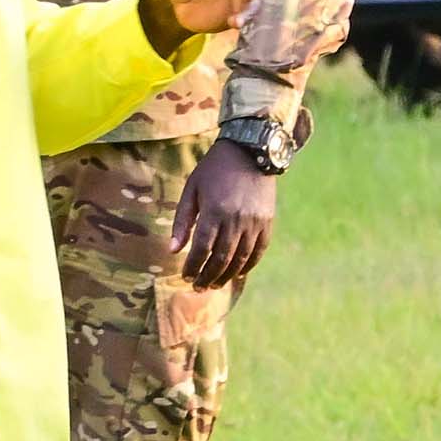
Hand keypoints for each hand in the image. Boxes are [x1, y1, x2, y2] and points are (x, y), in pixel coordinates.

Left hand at [172, 141, 281, 290]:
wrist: (250, 152)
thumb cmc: (214, 170)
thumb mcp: (191, 190)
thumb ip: (182, 221)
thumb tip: (173, 250)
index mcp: (214, 211)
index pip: (202, 249)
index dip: (193, 266)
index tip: (185, 276)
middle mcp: (236, 220)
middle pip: (221, 258)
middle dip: (208, 276)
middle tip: (199, 288)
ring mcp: (254, 222)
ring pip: (240, 258)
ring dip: (227, 275)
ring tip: (215, 285)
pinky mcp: (267, 222)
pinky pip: (258, 250)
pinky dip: (248, 265)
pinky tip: (238, 273)